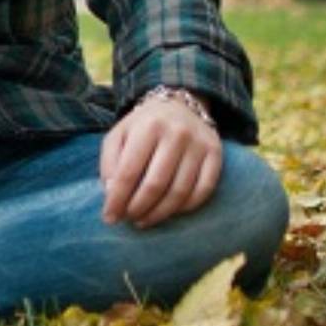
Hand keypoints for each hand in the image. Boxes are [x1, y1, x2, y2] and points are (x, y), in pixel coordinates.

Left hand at [99, 93, 221, 228]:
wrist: (179, 105)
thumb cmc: (143, 126)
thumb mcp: (118, 135)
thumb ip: (110, 163)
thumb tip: (112, 194)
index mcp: (148, 127)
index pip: (129, 171)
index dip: (117, 199)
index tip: (109, 217)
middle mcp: (176, 134)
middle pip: (155, 184)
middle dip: (138, 208)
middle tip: (128, 219)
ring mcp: (199, 144)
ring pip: (180, 192)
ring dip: (160, 213)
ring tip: (144, 220)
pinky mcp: (216, 154)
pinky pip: (204, 190)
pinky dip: (186, 207)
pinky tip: (171, 211)